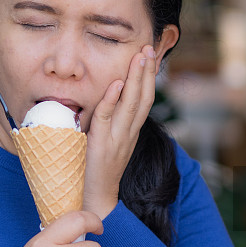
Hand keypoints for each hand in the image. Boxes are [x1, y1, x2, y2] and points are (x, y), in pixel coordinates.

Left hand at [84, 44, 156, 218]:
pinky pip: (107, 119)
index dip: (148, 77)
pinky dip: (112, 101)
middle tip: (149, 48)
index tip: (150, 55)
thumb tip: (106, 98)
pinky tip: (116, 84)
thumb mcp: (108, 141)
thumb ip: (109, 122)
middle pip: (143, 98)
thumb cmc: (96, 169)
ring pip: (130, 104)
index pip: (144, 99)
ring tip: (140, 57)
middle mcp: (128, 133)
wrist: (95, 198)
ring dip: (136, 79)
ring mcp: (117, 139)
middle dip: (147, 71)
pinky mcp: (101, 145)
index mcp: (131, 131)